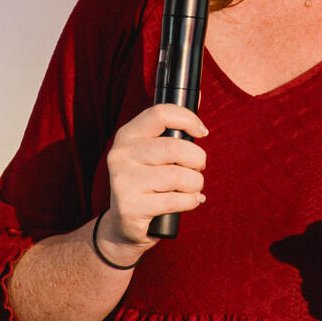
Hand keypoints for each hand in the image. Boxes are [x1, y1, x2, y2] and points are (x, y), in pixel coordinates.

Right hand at [101, 103, 207, 253]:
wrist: (124, 225)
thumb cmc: (148, 182)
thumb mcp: (153, 152)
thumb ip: (173, 128)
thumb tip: (200, 95)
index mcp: (127, 136)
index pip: (160, 113)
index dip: (188, 119)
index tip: (201, 131)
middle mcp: (120, 155)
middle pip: (175, 147)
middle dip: (198, 159)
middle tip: (198, 168)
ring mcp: (123, 182)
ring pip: (179, 176)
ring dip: (196, 184)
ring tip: (192, 188)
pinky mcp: (131, 207)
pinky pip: (176, 200)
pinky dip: (191, 201)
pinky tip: (190, 201)